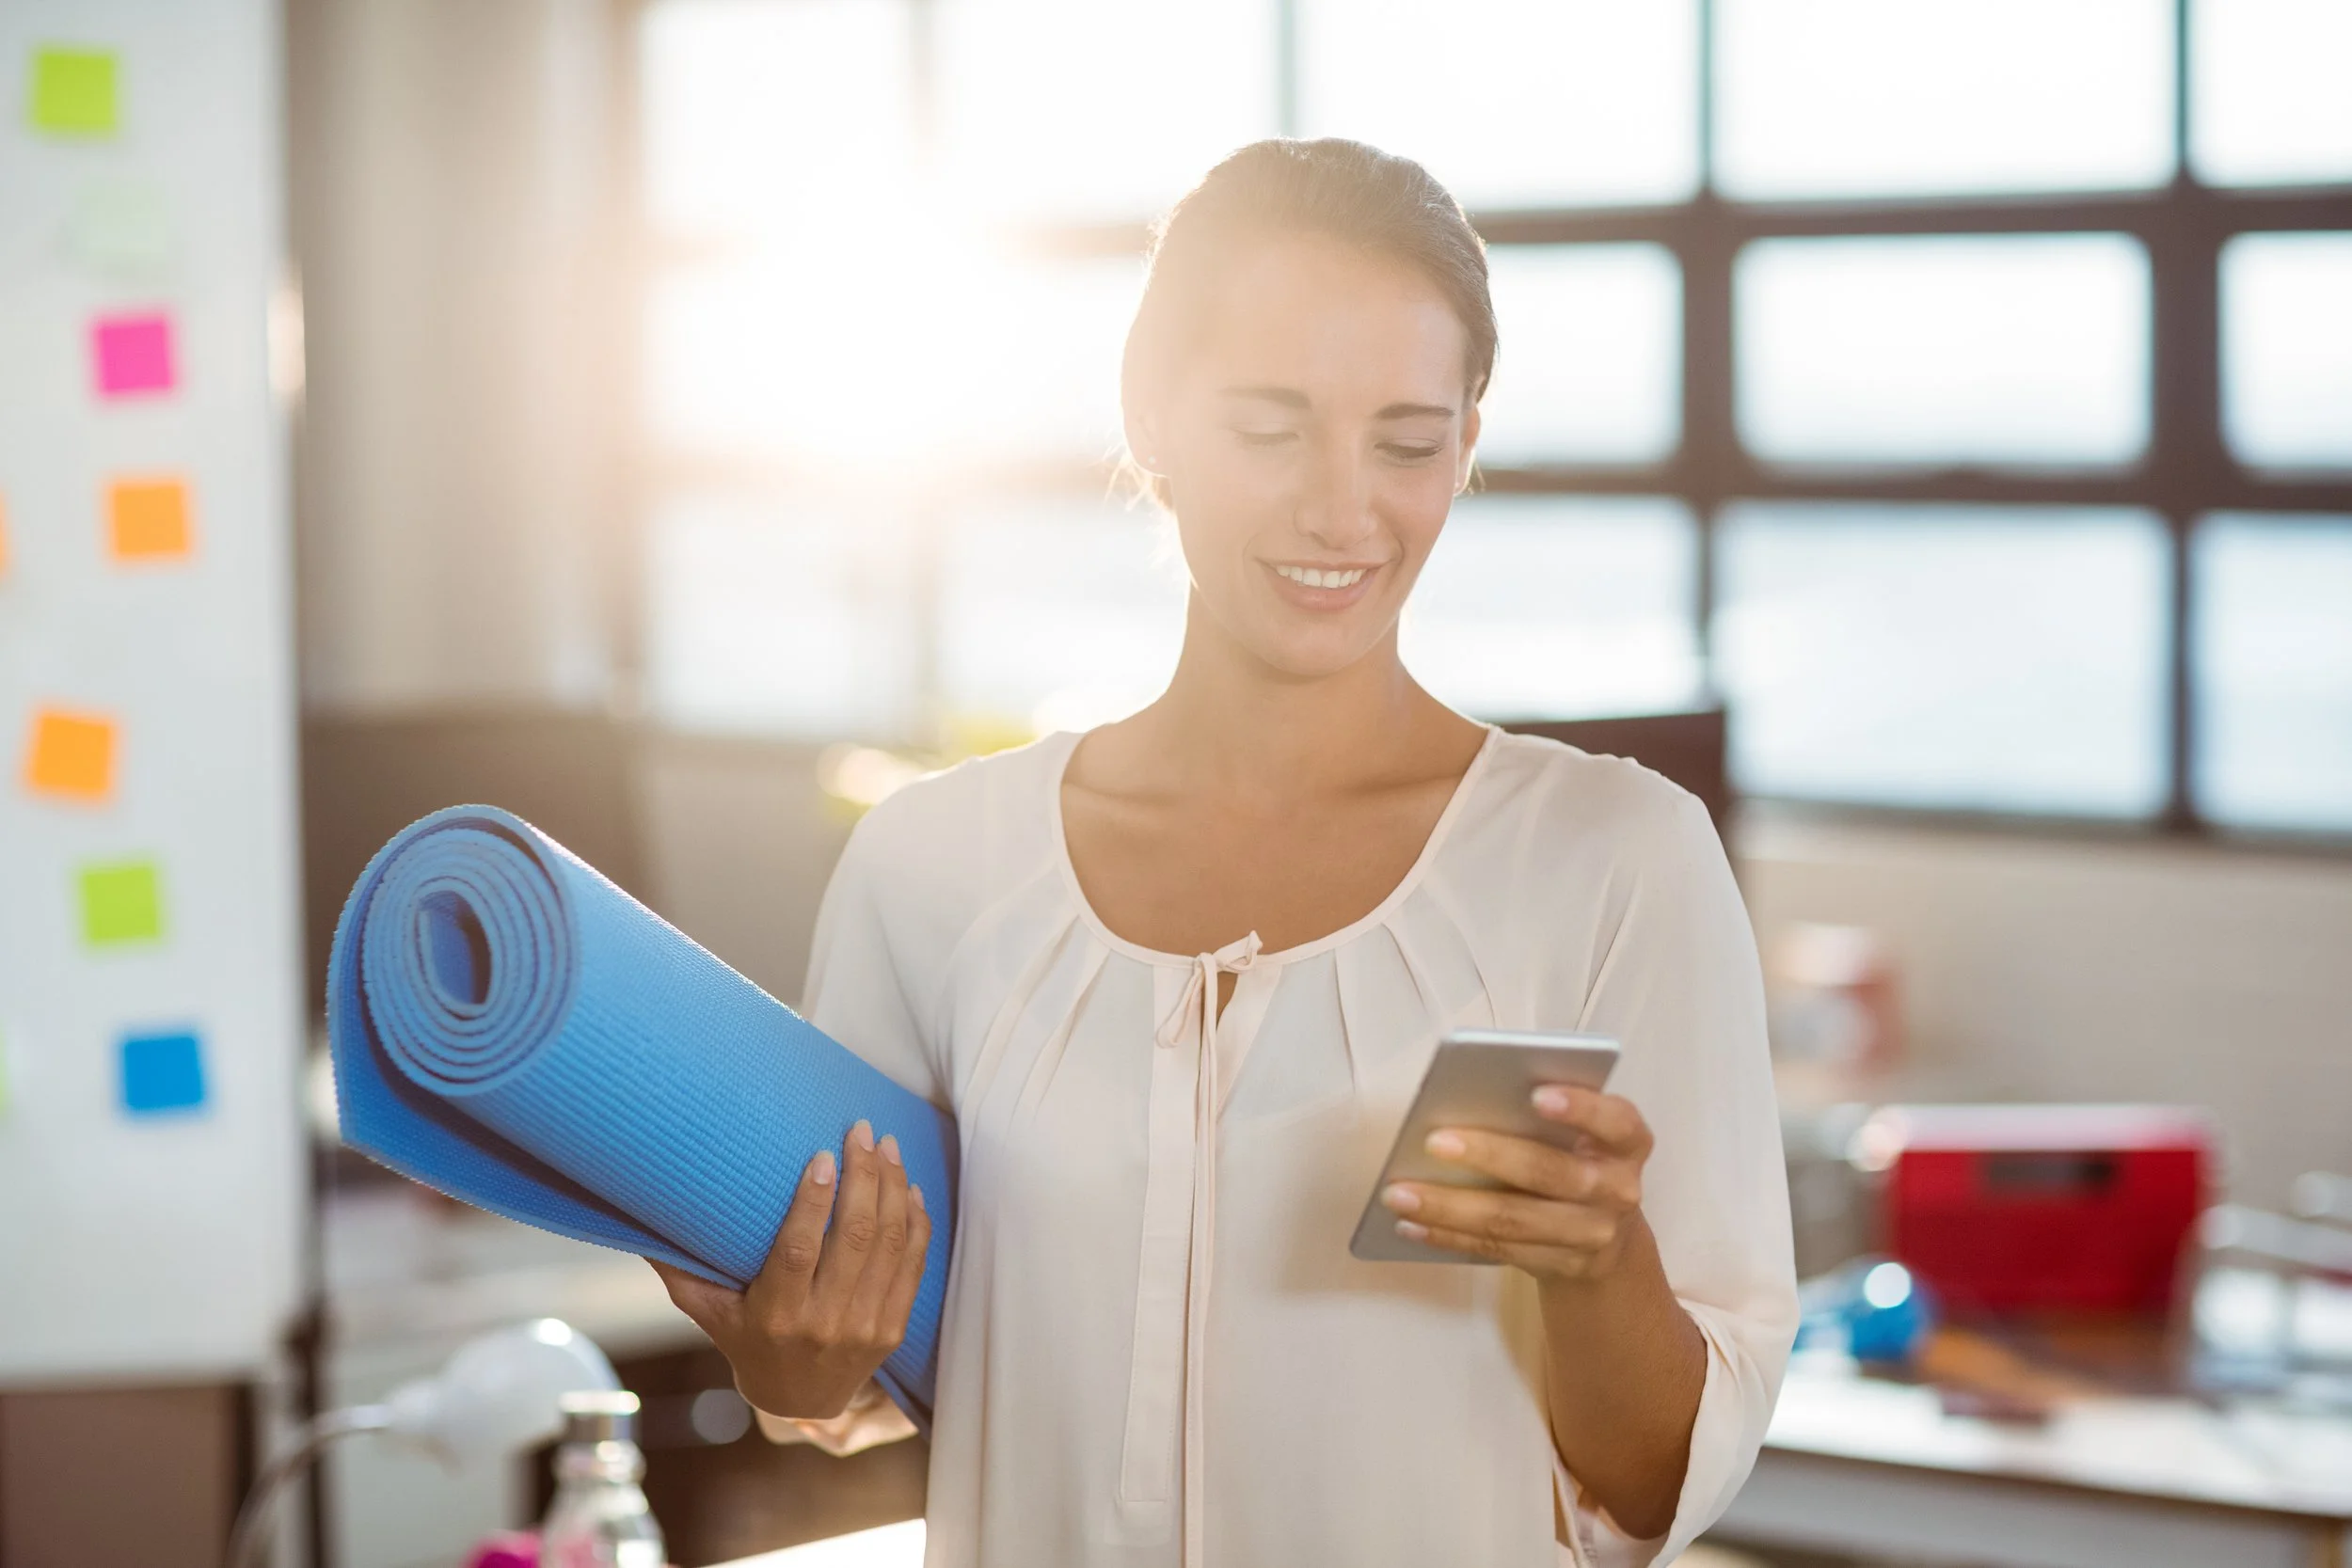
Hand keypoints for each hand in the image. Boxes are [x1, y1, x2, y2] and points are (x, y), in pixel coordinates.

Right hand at [649, 1118, 931, 1419]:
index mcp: (774, 1316)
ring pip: (889, 1245)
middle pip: (854, 1239)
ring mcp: (864, 1327)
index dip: (812, 1202)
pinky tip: (908, 1187)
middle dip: (864, 1176)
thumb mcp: (707, 1311)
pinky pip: (913, 1265)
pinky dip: (916, 1222)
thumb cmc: (746, 1341)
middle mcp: (823, 1323)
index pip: (797, 1252)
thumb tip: (637, 1217)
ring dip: (893, 1188)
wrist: (799, 1400)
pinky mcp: (892, 1328)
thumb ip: (679, 1267)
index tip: (823, 1156)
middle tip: (863, 1131)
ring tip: (888, 1146)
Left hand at [1379, 1083, 1652, 1283]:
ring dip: (1450, 1207)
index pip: (1616, 1121)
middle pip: (1550, 1172)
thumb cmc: (1577, 1160)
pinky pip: (1496, 1249)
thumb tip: (1462, 1101)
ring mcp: (1592, 1235)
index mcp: (1627, 1143)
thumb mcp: (1581, 1135)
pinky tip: (1411, 1223)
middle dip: (1489, 1155)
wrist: (1607, 1239)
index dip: (1580, 1108)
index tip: (1535, 1094)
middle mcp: (1617, 1190)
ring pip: (1514, 1220)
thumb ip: (1542, 1116)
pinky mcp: (1560, 1266)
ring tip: (1399, 1193)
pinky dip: (1448, 1235)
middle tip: (1433, 1141)